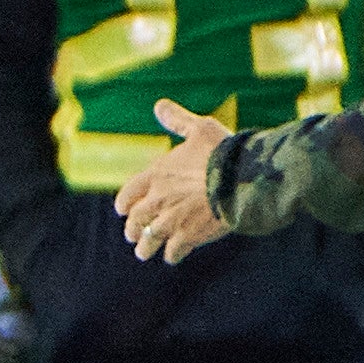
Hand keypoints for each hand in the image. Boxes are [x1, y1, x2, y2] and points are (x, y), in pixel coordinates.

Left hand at [113, 98, 235, 264]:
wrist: (242, 177)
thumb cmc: (222, 151)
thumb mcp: (198, 128)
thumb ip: (178, 120)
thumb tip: (159, 105)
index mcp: (157, 174)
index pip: (129, 193)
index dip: (124, 203)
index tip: (122, 211)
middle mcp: (159, 199)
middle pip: (137, 220)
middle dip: (133, 229)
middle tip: (133, 237)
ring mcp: (172, 219)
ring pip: (150, 239)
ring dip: (145, 247)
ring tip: (144, 253)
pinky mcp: (189, 236)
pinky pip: (174, 250)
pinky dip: (172, 255)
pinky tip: (173, 257)